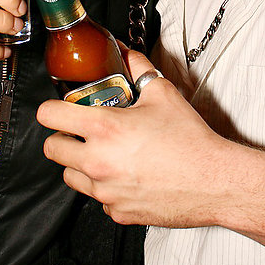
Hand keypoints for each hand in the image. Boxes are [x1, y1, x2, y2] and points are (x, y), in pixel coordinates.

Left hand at [37, 48, 229, 226]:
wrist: (214, 181)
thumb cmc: (191, 140)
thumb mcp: (163, 94)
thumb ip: (138, 68)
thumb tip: (126, 53)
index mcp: (104, 128)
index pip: (49, 116)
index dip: (51, 109)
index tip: (59, 109)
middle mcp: (97, 161)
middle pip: (51, 149)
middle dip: (63, 138)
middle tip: (81, 132)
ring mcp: (105, 190)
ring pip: (70, 175)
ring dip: (80, 163)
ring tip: (104, 154)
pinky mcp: (116, 212)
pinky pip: (97, 197)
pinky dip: (105, 186)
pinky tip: (126, 175)